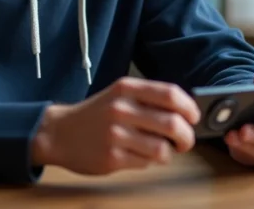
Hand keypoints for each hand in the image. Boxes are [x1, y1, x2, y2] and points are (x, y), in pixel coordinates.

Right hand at [31, 77, 200, 174]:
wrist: (60, 133)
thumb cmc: (97, 114)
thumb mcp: (119, 95)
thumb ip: (148, 99)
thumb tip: (186, 112)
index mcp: (126, 89)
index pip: (170, 94)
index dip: (189, 107)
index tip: (193, 117)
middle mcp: (121, 109)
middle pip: (173, 124)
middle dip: (187, 137)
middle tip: (185, 141)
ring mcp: (116, 135)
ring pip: (163, 149)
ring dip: (169, 153)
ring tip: (161, 150)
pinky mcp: (112, 158)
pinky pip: (147, 163)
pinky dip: (150, 161)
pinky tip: (140, 155)